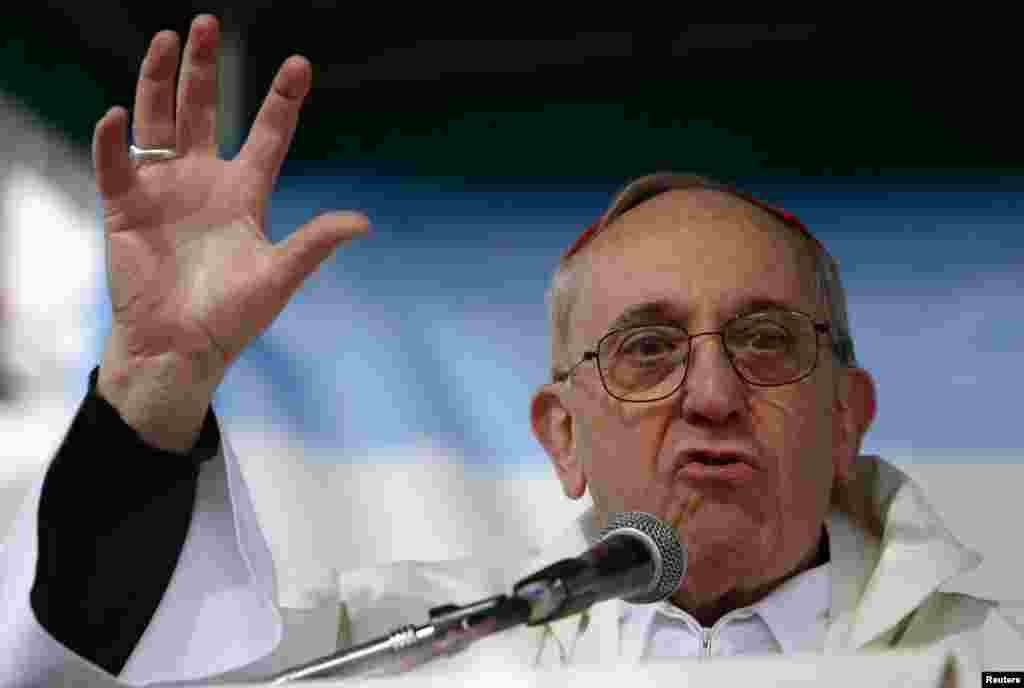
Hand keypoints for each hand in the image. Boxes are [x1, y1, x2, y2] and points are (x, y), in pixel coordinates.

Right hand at [94, 15, 368, 450]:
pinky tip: (120, 115)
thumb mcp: (279, 275)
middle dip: (205, 69)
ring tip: (168, 40)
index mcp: (245, 193)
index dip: (282, 100)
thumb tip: (364, 222)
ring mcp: (163, 190)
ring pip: (159, 121)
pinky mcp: (125, 207)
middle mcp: (204, 180)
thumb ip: (315, 243)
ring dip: (160, 82)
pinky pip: (115, 164)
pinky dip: (113, 140)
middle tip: (208, 24)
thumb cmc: (232, 316)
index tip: (301, 65)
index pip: (267, 135)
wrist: (180, 348)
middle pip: (204, 111)